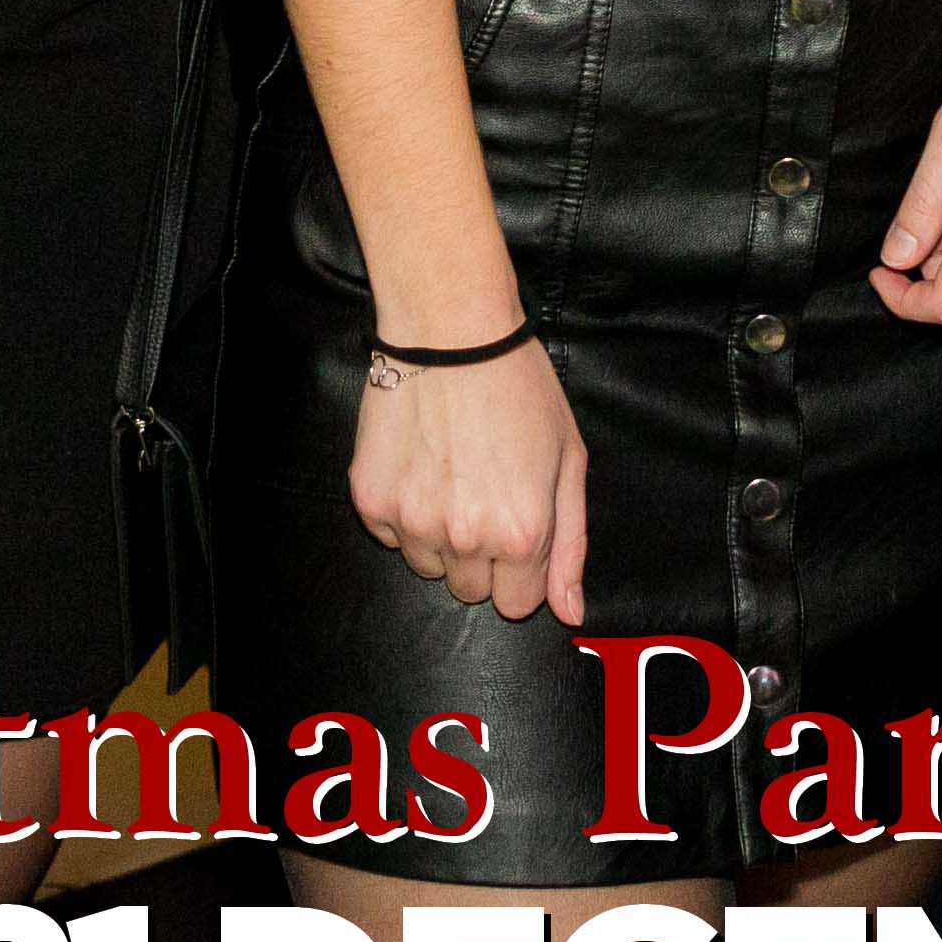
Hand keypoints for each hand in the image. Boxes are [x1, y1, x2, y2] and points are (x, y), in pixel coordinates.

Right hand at [349, 334, 587, 624]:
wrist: (450, 329)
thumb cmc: (519, 386)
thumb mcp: (568, 459)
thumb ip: (571, 545)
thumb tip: (569, 612)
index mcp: (522, 534)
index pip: (515, 604)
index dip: (519, 569)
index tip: (515, 528)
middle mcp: (466, 538)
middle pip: (470, 591)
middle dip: (480, 556)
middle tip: (483, 494)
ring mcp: (412, 521)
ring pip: (428, 566)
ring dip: (439, 536)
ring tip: (450, 474)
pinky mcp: (371, 500)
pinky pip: (389, 535)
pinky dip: (403, 511)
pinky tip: (420, 463)